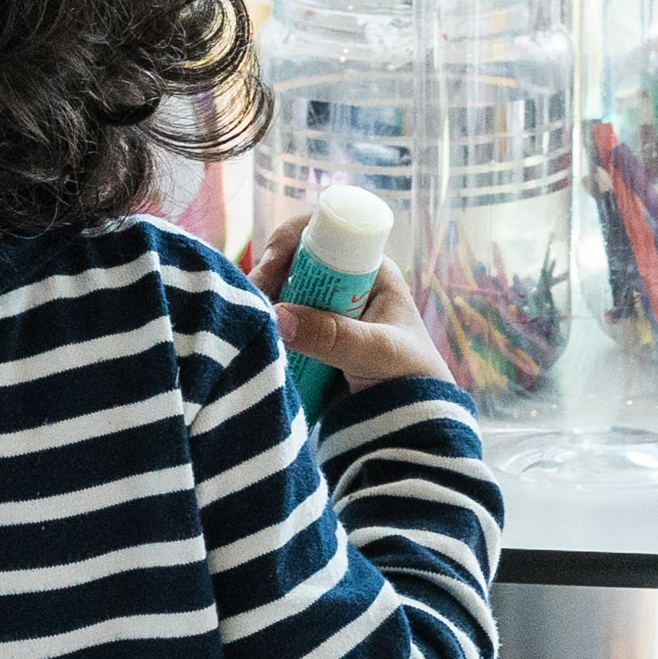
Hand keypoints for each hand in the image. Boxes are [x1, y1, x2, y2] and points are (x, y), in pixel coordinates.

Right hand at [256, 209, 450, 388]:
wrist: (412, 423)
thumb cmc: (410, 377)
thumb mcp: (376, 351)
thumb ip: (334, 336)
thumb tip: (278, 316)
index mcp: (368, 271)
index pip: (323, 235)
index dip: (290, 242)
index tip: (269, 270)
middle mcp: (341, 284)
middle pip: (291, 265)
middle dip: (267, 279)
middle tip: (250, 305)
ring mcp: (321, 312)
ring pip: (279, 295)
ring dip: (261, 308)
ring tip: (245, 329)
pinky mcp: (306, 338)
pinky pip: (276, 324)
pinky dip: (262, 330)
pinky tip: (251, 342)